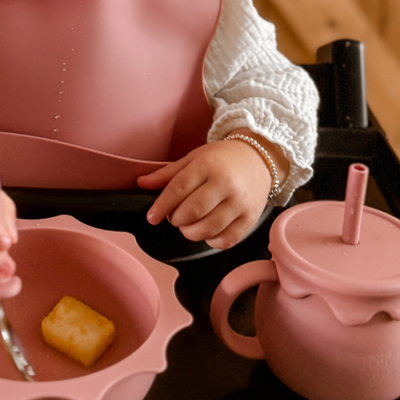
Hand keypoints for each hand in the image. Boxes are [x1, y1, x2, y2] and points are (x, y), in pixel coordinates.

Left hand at [136, 134, 284, 248]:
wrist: (259, 158)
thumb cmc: (221, 159)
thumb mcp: (193, 158)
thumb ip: (167, 174)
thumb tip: (140, 184)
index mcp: (207, 165)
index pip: (179, 189)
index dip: (162, 206)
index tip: (152, 217)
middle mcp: (226, 184)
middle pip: (192, 211)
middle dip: (176, 219)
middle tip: (174, 217)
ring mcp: (240, 202)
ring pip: (208, 228)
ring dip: (191, 232)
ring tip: (188, 225)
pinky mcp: (251, 218)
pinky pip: (226, 239)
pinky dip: (211, 240)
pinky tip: (207, 231)